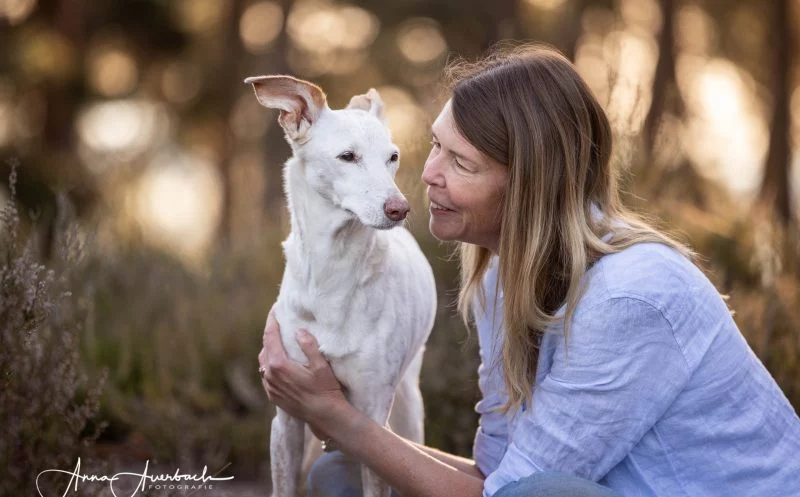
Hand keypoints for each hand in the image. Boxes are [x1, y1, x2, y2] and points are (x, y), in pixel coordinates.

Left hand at [258, 305, 348, 438]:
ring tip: (278, 340)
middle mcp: (270, 375)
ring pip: (263, 362)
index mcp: (279, 364)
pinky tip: (279, 362)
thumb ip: (309, 346)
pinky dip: (270, 364)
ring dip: (269, 349)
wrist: (324, 416)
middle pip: (265, 347)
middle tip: (278, 322)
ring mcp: (270, 386)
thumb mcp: (321, 365)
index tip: (275, 308)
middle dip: (271, 333)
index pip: (270, 336)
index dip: (272, 320)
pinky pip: (266, 375)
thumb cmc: (325, 389)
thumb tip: (298, 331)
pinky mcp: (273, 395)